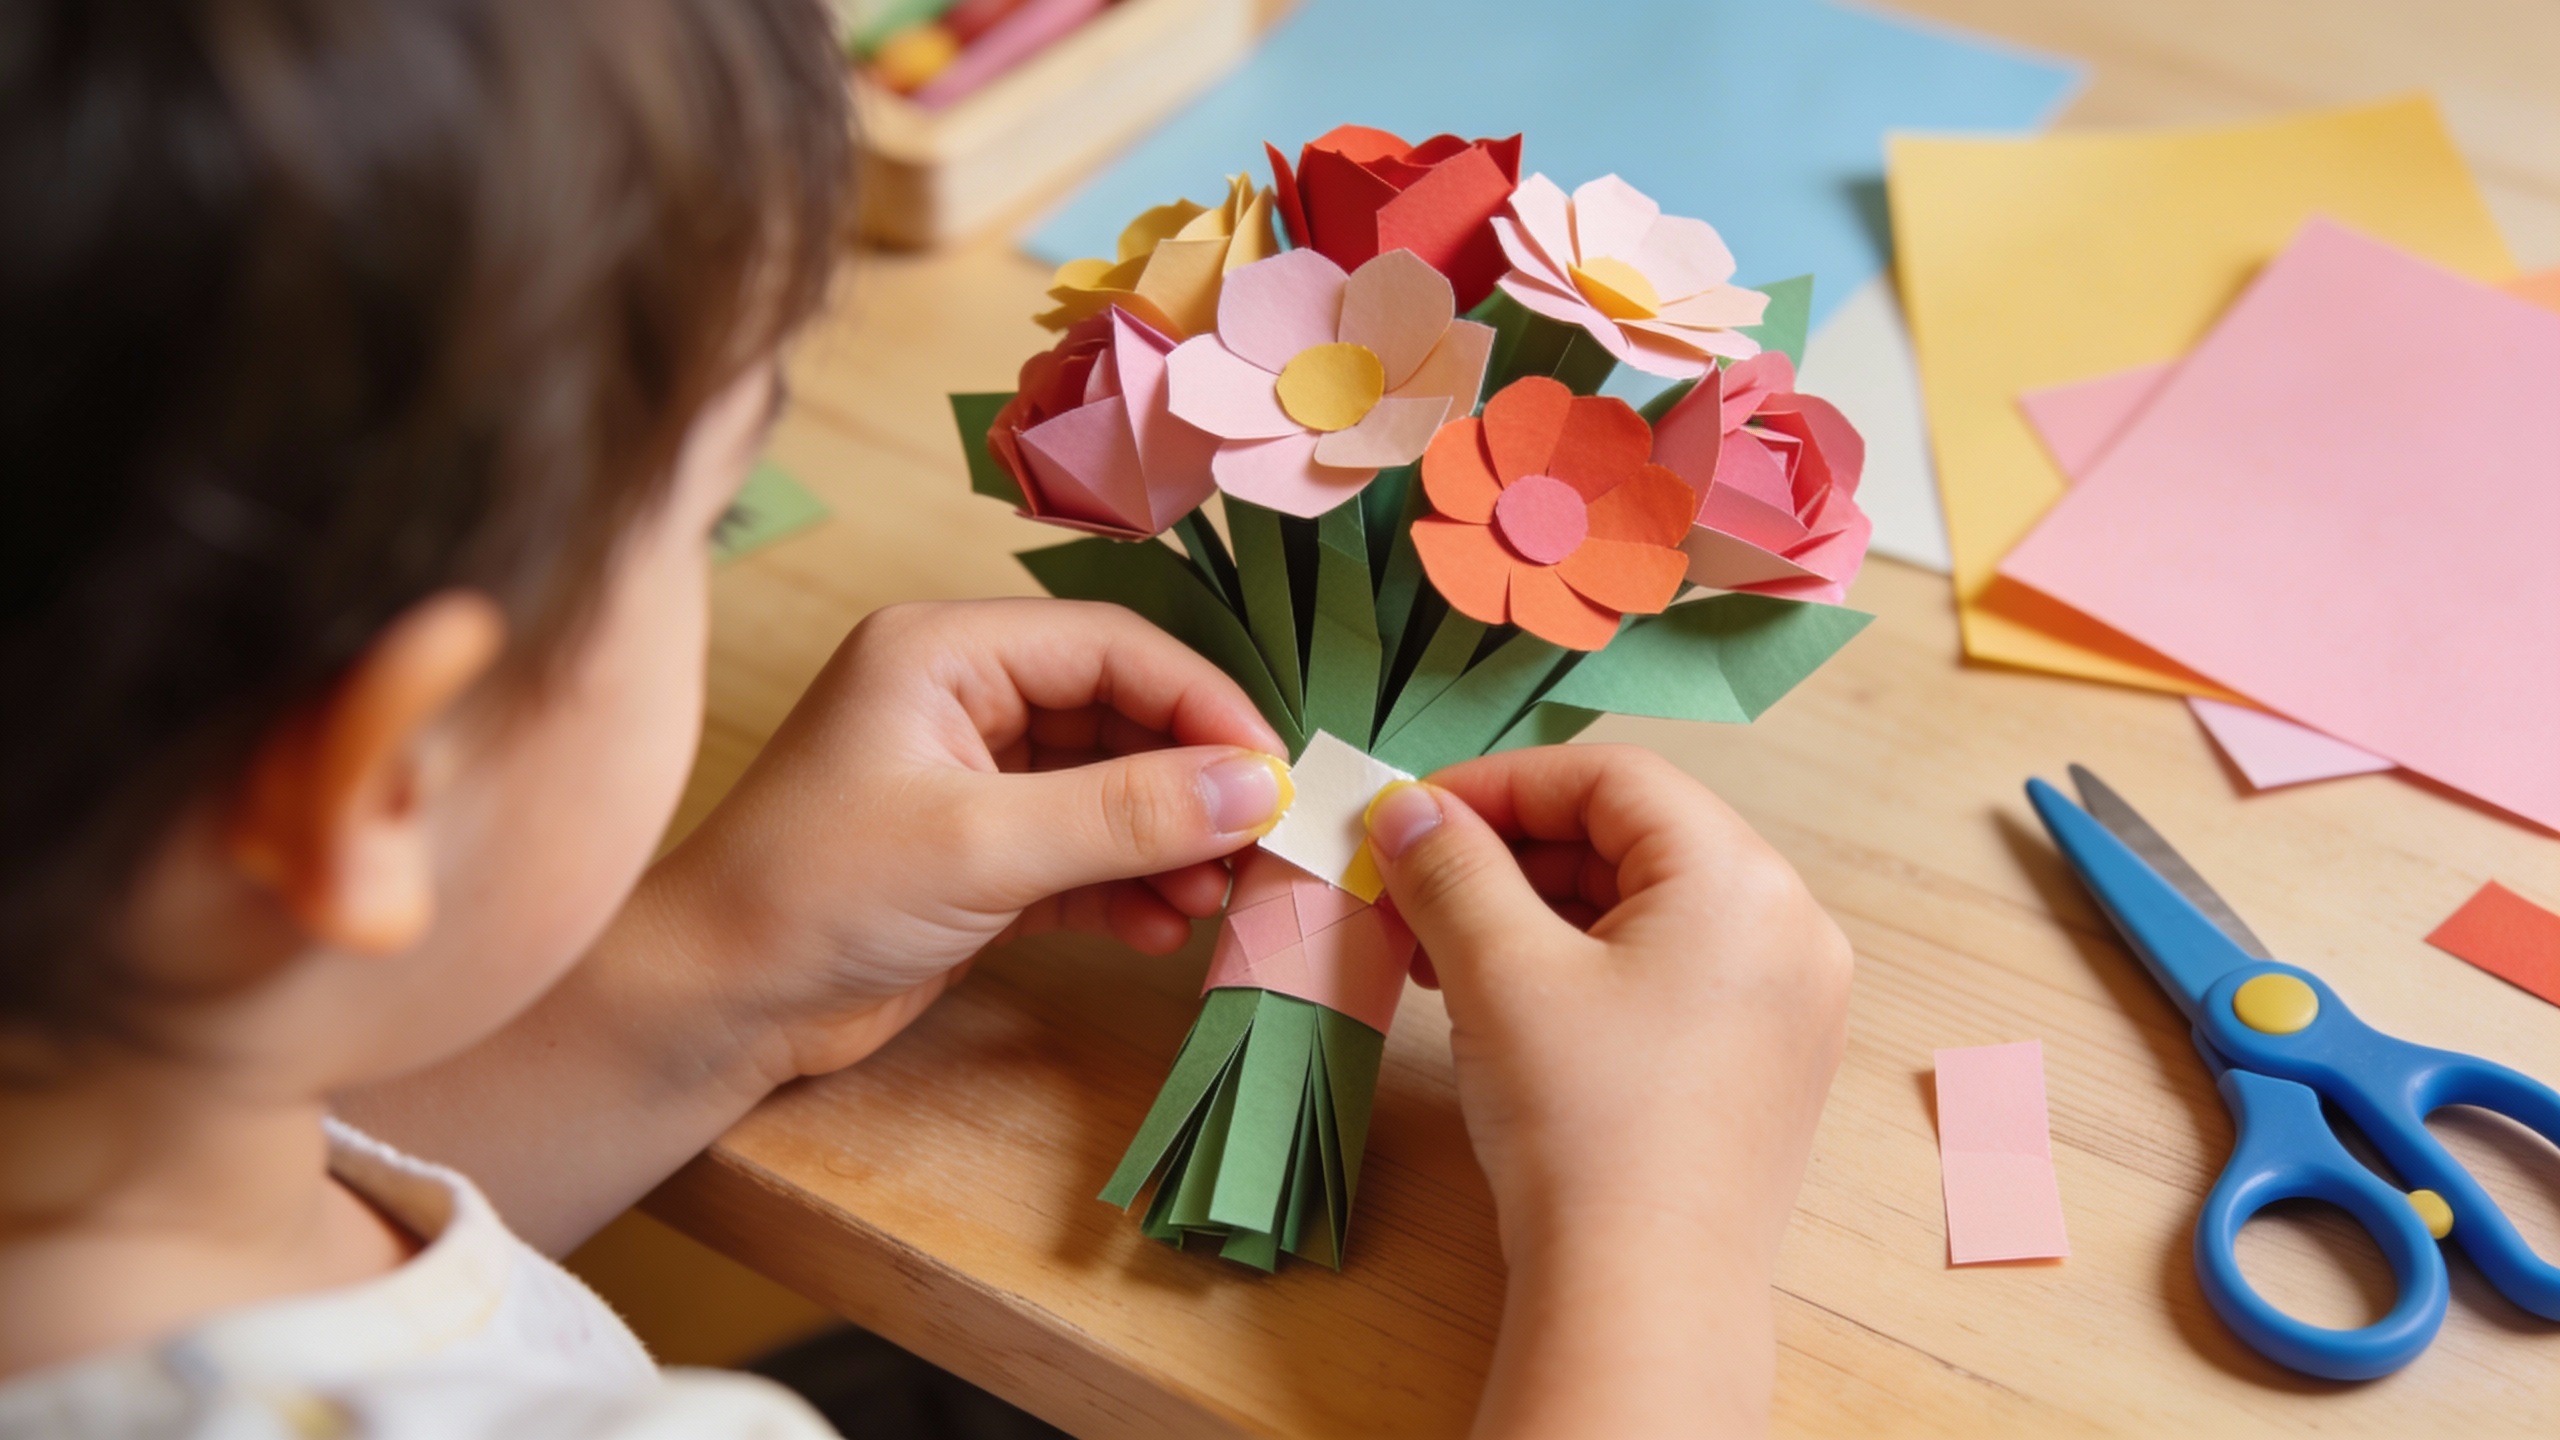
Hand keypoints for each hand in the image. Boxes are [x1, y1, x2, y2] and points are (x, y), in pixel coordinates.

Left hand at [650, 599, 1290, 1081]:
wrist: (709, 1010)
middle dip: (1193, 782)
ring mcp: (969, 782)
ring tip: (1219, 898)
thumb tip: (1263, 788)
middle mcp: (960, 700)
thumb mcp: (982, 845)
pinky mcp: (976, 862)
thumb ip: (1128, 814)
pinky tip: (1167, 929)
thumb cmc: (812, 897)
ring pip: (1109, 791)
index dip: (1204, 704)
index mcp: (944, 651)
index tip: (1277, 772)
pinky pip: (1082, 856)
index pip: (1113, 647)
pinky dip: (1129, 889)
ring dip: (1170, 843)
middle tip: (1265, 844)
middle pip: (1120, 715)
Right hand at [1363, 745, 1851, 1438]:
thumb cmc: (1585, 1126)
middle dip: (1507, 855)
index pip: (1611, 777)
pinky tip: (1498, 999)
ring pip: (1643, 909)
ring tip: (1435, 950)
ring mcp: (1786, 1002)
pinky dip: (1580, 966)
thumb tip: (1406, 809)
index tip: (1412, 817)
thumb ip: (1449, 867)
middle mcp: (1789, 928)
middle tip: (1409, 885)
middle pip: (1631, 838)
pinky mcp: (1763, 1064)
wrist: (1643, 1297)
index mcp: (1745, 882)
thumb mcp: (1499, 971)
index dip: (1498, 784)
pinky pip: (1666, 973)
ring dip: (1533, 912)